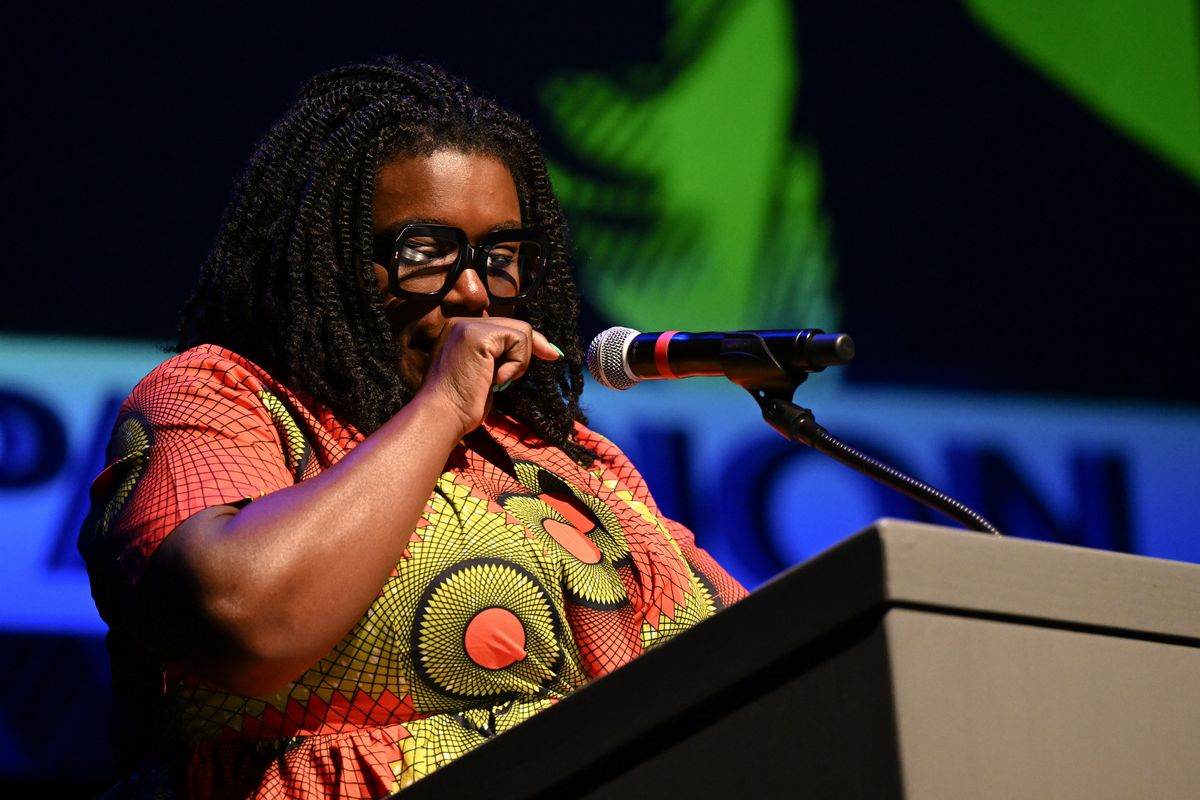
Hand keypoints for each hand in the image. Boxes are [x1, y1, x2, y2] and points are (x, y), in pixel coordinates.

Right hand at [419, 317, 560, 435]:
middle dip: (533, 348)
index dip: (528, 343)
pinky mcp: (478, 336)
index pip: (504, 327)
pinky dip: (516, 364)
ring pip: (521, 331)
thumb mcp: (484, 374)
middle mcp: (462, 323)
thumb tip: (538, 348)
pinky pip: (518, 341)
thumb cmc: (460, 405)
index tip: (552, 354)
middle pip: (516, 326)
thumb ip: (499, 357)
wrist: (441, 416)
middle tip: (549, 359)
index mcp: (460, 331)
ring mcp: (469, 327)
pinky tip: (497, 381)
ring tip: (499, 381)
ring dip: (520, 361)